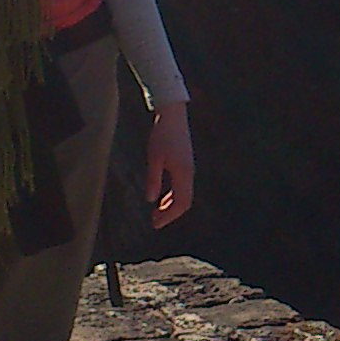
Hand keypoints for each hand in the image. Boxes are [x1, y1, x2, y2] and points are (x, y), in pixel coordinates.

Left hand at [146, 102, 195, 227]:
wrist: (173, 116)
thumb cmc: (161, 136)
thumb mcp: (154, 158)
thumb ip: (153, 179)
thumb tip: (150, 200)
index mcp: (183, 173)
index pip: (181, 203)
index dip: (169, 216)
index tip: (156, 224)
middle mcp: (189, 173)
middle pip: (185, 202)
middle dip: (170, 214)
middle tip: (154, 222)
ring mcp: (189, 168)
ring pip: (184, 195)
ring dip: (171, 206)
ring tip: (156, 213)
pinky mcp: (185, 164)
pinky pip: (182, 186)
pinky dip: (172, 196)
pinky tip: (161, 198)